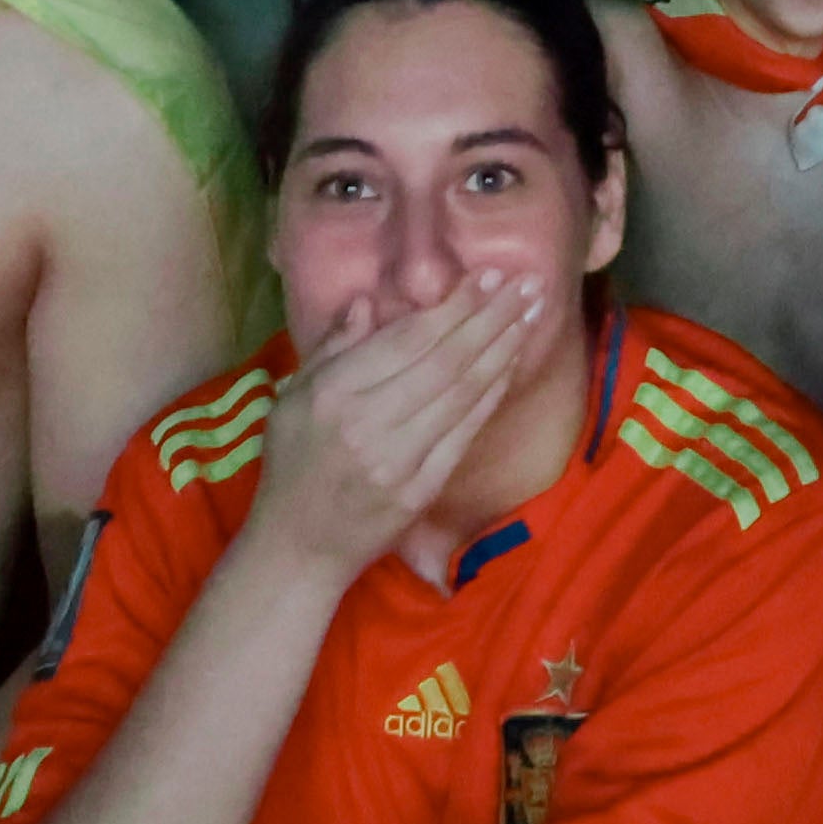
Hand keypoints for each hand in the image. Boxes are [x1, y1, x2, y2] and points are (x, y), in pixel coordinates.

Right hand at [234, 280, 554, 582]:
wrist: (298, 547)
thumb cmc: (292, 463)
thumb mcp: (291, 397)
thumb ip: (332, 348)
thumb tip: (368, 303)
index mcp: (332, 394)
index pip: (407, 340)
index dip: (453, 307)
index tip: (488, 276)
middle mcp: (367, 424)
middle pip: (445, 362)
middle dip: (491, 319)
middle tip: (528, 285)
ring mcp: (398, 461)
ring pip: (462, 395)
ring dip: (502, 351)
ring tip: (531, 315)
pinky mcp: (420, 491)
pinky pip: (464, 435)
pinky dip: (491, 396)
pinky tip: (511, 365)